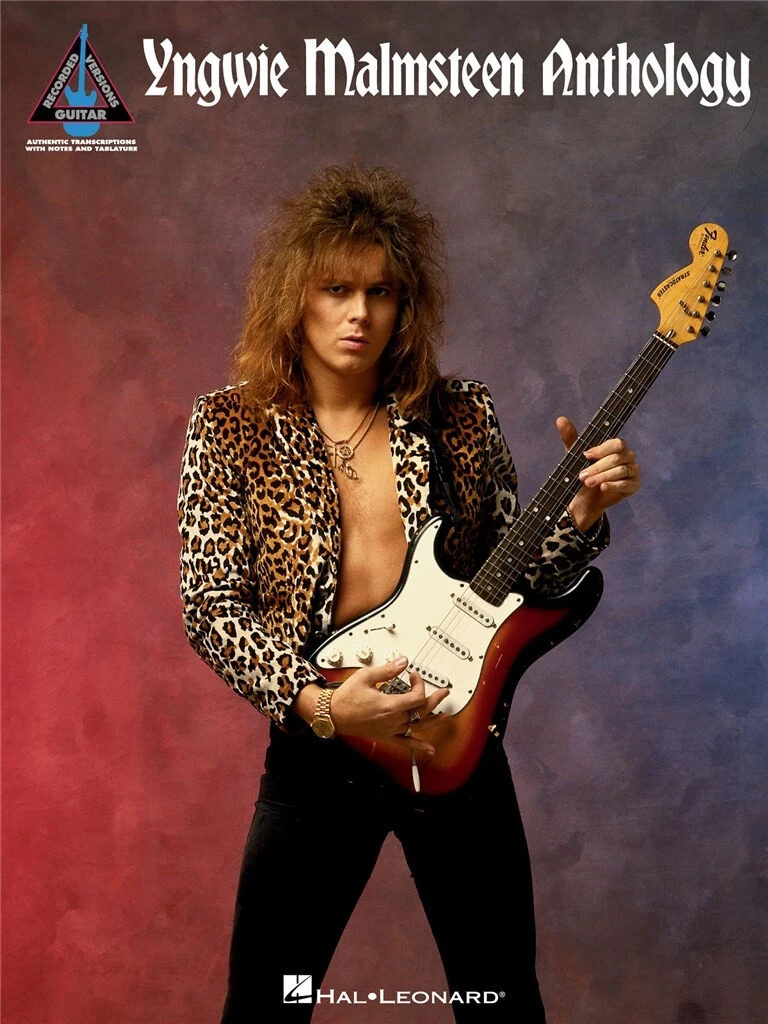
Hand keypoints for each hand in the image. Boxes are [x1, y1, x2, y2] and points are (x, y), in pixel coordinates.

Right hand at [330, 656, 449, 755]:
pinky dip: (419, 747)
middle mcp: (392, 720)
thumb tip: (402, 662)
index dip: (420, 684)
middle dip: (435, 700)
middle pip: (421, 711)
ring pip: (418, 727)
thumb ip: (387, 669)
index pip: (416, 696)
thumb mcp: (365, 676)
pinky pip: (406, 743)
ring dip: (434, 720)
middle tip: (444, 692)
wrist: (332, 714)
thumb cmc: (345, 698)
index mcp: (389, 705)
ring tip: (445, 716)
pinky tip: (429, 750)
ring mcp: (390, 729)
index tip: (414, 675)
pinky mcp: (386, 735)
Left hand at [556, 416, 640, 530]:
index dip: (601, 449)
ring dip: (602, 476)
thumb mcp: (574, 455)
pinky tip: (603, 487)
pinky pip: (627, 484)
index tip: (586, 456)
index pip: (616, 443)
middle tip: (582, 476)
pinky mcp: (634, 486)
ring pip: (621, 471)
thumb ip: (571, 437)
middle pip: (616, 458)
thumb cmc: (583, 473)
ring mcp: (632, 471)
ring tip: (588, 482)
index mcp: (616, 446)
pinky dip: (613, 485)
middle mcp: (628, 456)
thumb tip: (560, 419)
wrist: (585, 498)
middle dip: (597, 467)